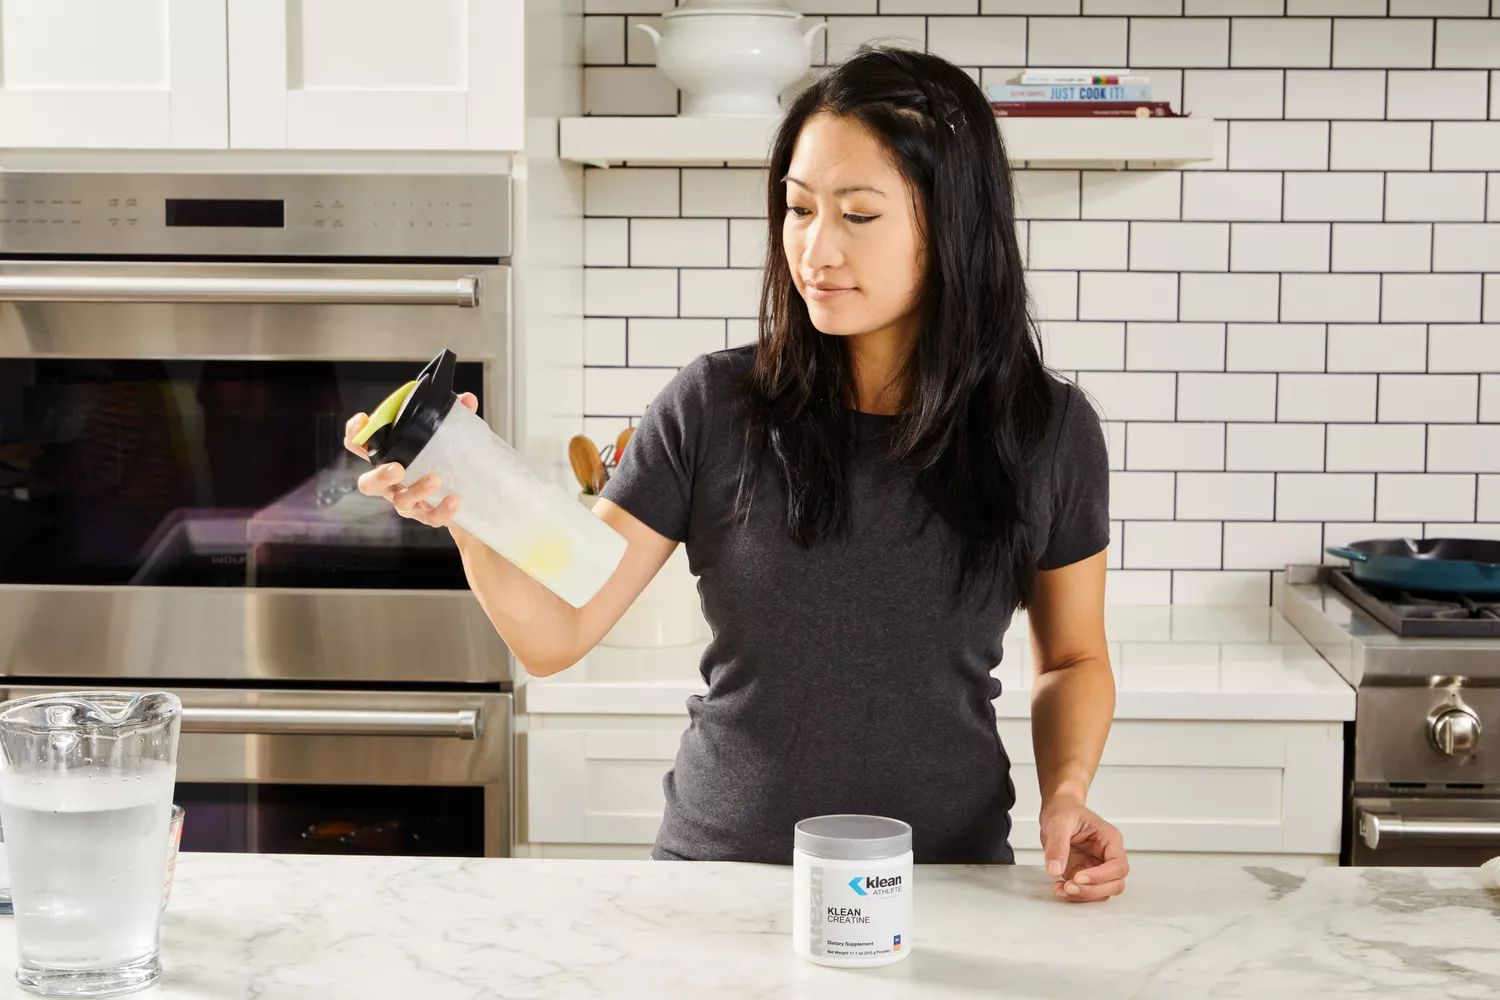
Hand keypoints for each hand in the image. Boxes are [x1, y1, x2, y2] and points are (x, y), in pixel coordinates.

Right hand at [343, 393, 478, 528]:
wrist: (465, 493)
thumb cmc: (443, 459)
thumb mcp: (446, 436)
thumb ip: (453, 416)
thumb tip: (466, 399)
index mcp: (389, 457)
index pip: (360, 447)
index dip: (355, 434)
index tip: (362, 419)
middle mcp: (391, 482)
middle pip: (369, 484)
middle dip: (380, 476)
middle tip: (397, 468)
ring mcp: (407, 501)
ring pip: (401, 501)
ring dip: (416, 490)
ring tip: (435, 479)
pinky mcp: (427, 515)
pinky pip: (430, 517)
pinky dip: (441, 509)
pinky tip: (453, 500)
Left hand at [1038, 793, 1127, 902]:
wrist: (1057, 810)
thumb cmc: (1065, 811)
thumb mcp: (1059, 823)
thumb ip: (1057, 846)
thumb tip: (1055, 870)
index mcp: (1110, 839)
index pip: (1117, 865)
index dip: (1101, 876)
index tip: (1079, 877)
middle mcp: (1107, 856)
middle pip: (1115, 883)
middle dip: (1093, 890)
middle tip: (1070, 886)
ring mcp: (1097, 867)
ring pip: (1103, 891)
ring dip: (1083, 895)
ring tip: (1062, 888)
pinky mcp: (1085, 874)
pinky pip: (1087, 891)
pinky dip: (1075, 895)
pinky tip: (1060, 888)